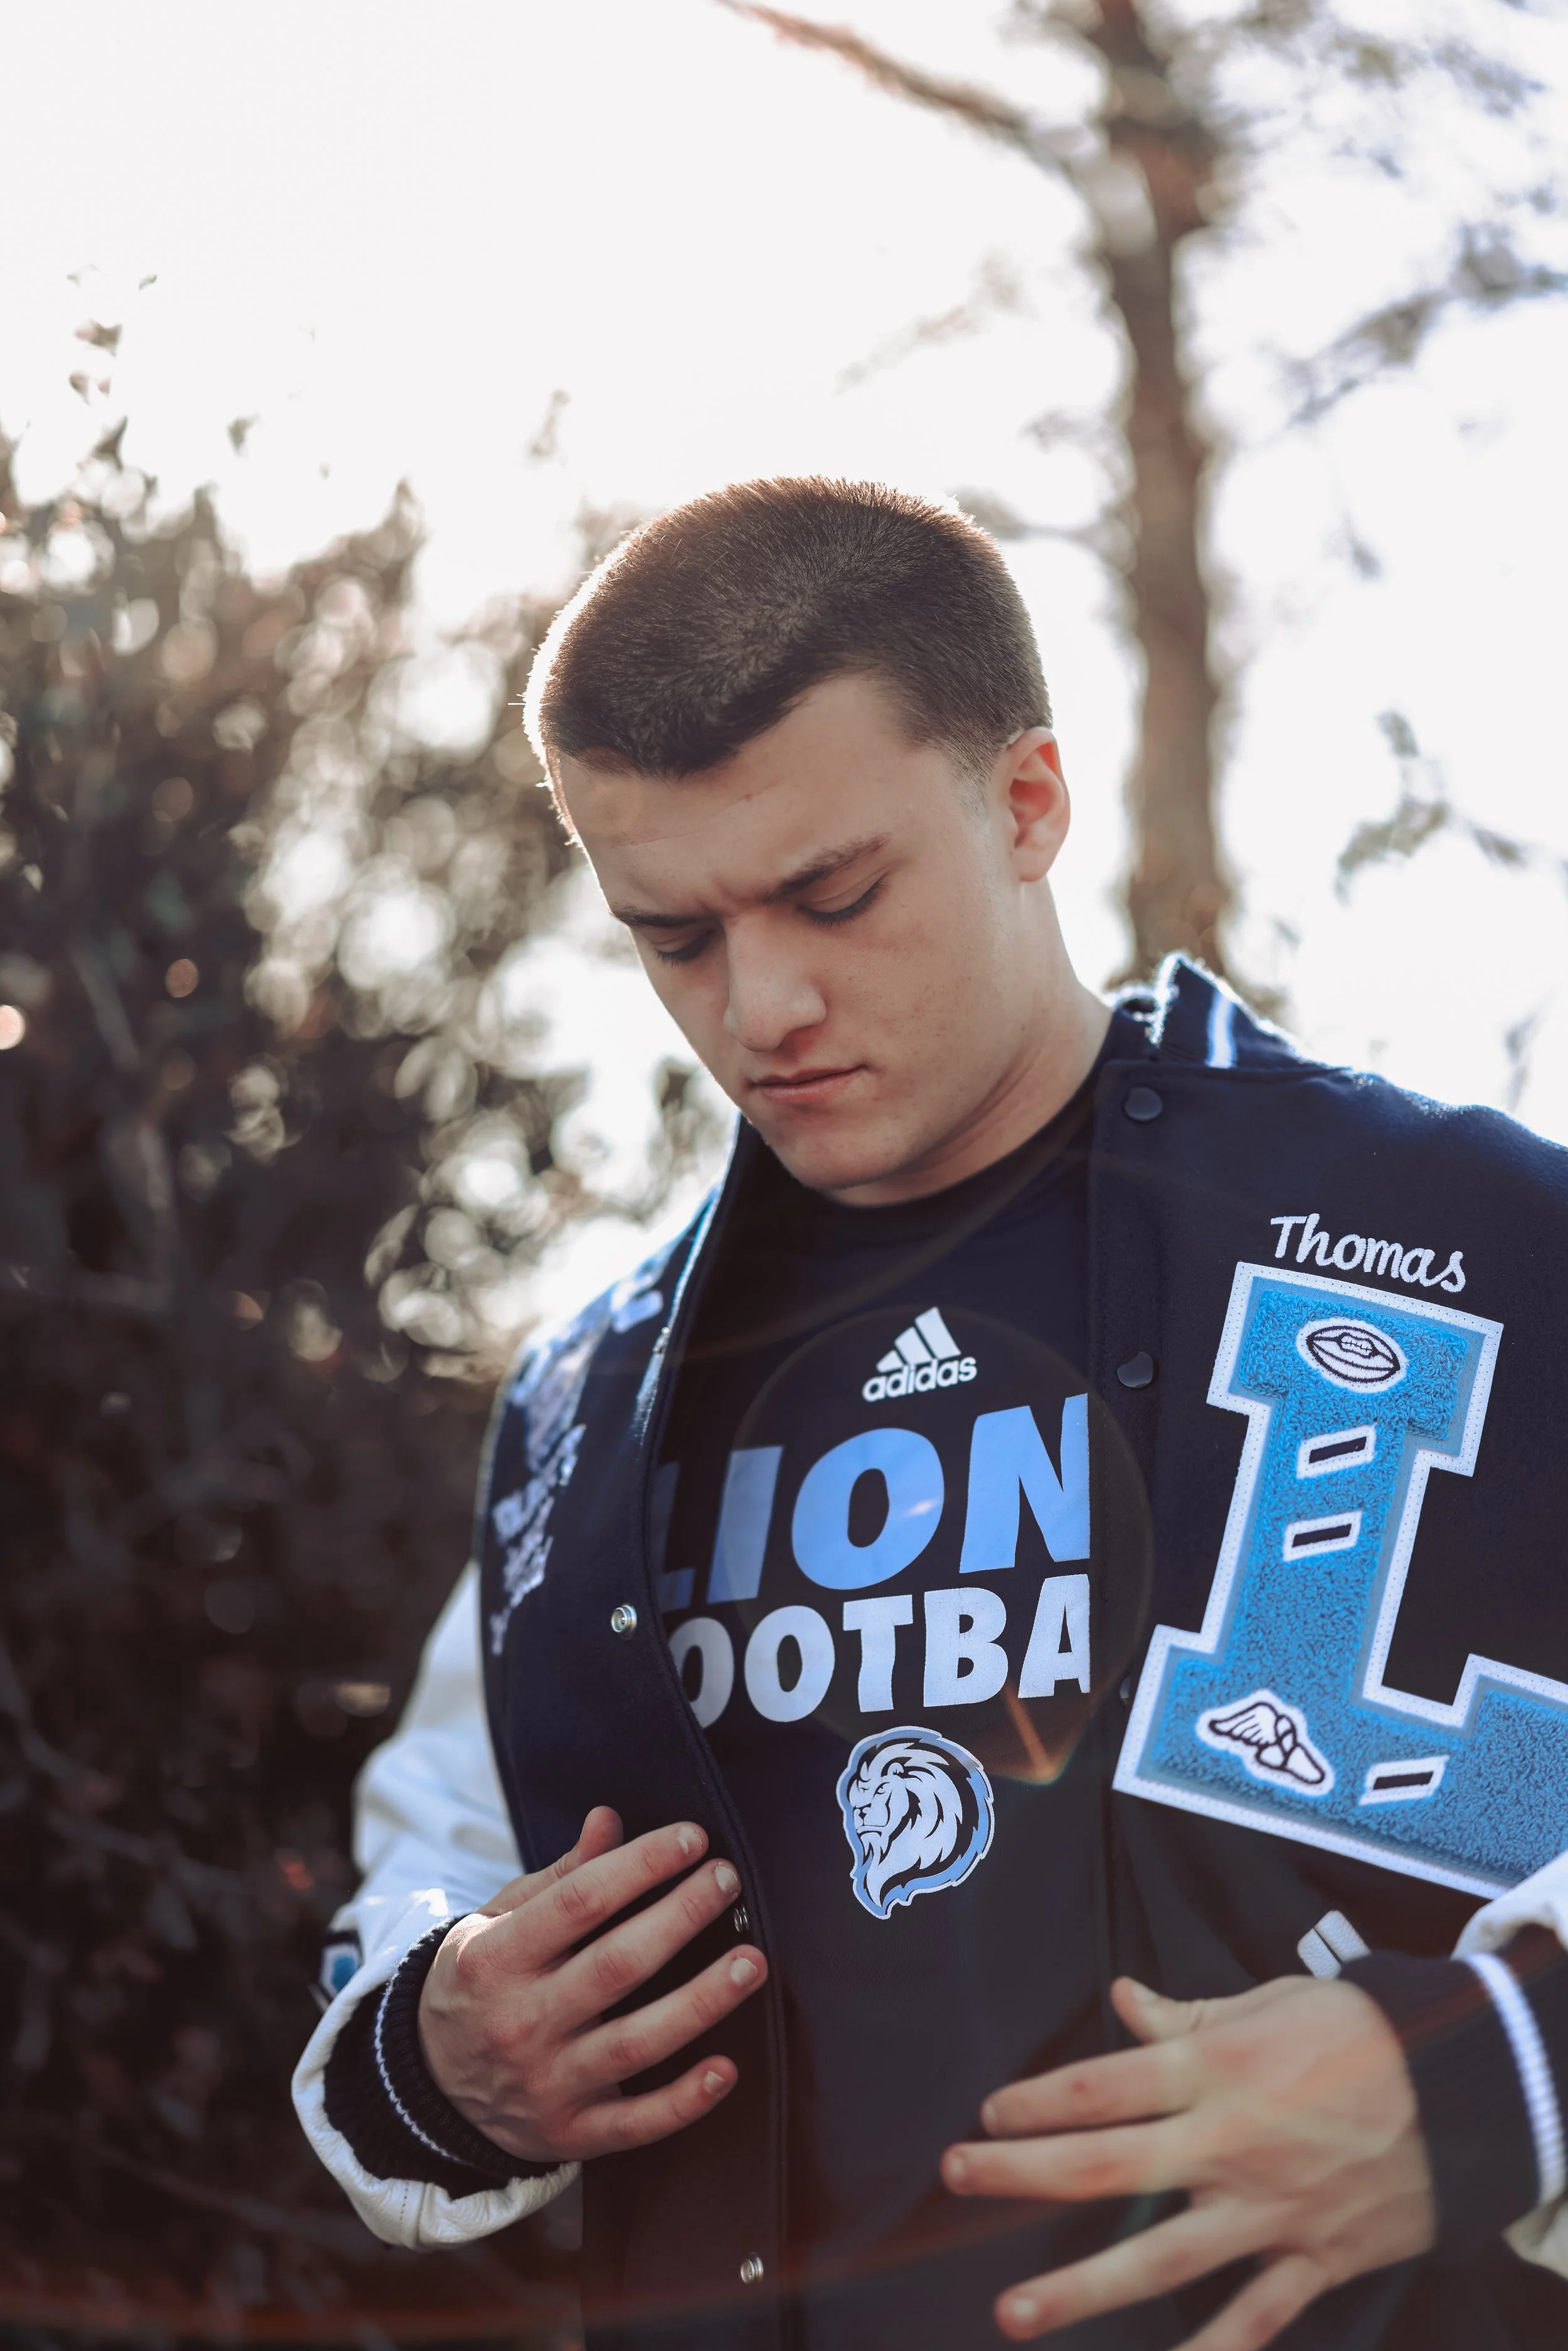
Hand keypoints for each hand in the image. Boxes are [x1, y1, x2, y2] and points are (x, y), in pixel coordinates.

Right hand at [418, 1805, 766, 2164]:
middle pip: (616, 1966)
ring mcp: (547, 2083)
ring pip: (636, 2042)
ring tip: (750, 1962)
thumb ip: (557, 1877)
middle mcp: (521, 2021)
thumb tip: (609, 1821)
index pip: (578, 1902)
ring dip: (701, 2002)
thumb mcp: (493, 1923)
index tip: (691, 1839)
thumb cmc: (478, 1986)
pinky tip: (725, 2069)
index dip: (640, 1865)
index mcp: (495, 1959)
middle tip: (726, 1881)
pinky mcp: (571, 2133)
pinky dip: (683, 2101)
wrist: (429, 2087)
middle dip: (679, 1918)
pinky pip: (635, 2123)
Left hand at [942, 1973, 1435, 2349]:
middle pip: (1106, 2164)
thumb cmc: (1362, 2031)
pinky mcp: (1312, 2258)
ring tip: (1014, 2316)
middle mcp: (1227, 2142)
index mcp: (1213, 2067)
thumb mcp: (1272, 2000)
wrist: (1464, 2087)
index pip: (1101, 2085)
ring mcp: (1268, 2209)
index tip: (985, 2115)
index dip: (1034, 2101)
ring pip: (1161, 2258)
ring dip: (1083, 2289)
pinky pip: (1255, 2318)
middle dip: (1022, 2176)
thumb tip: (1123, 2000)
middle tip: (956, 2179)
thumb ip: (1189, 2013)